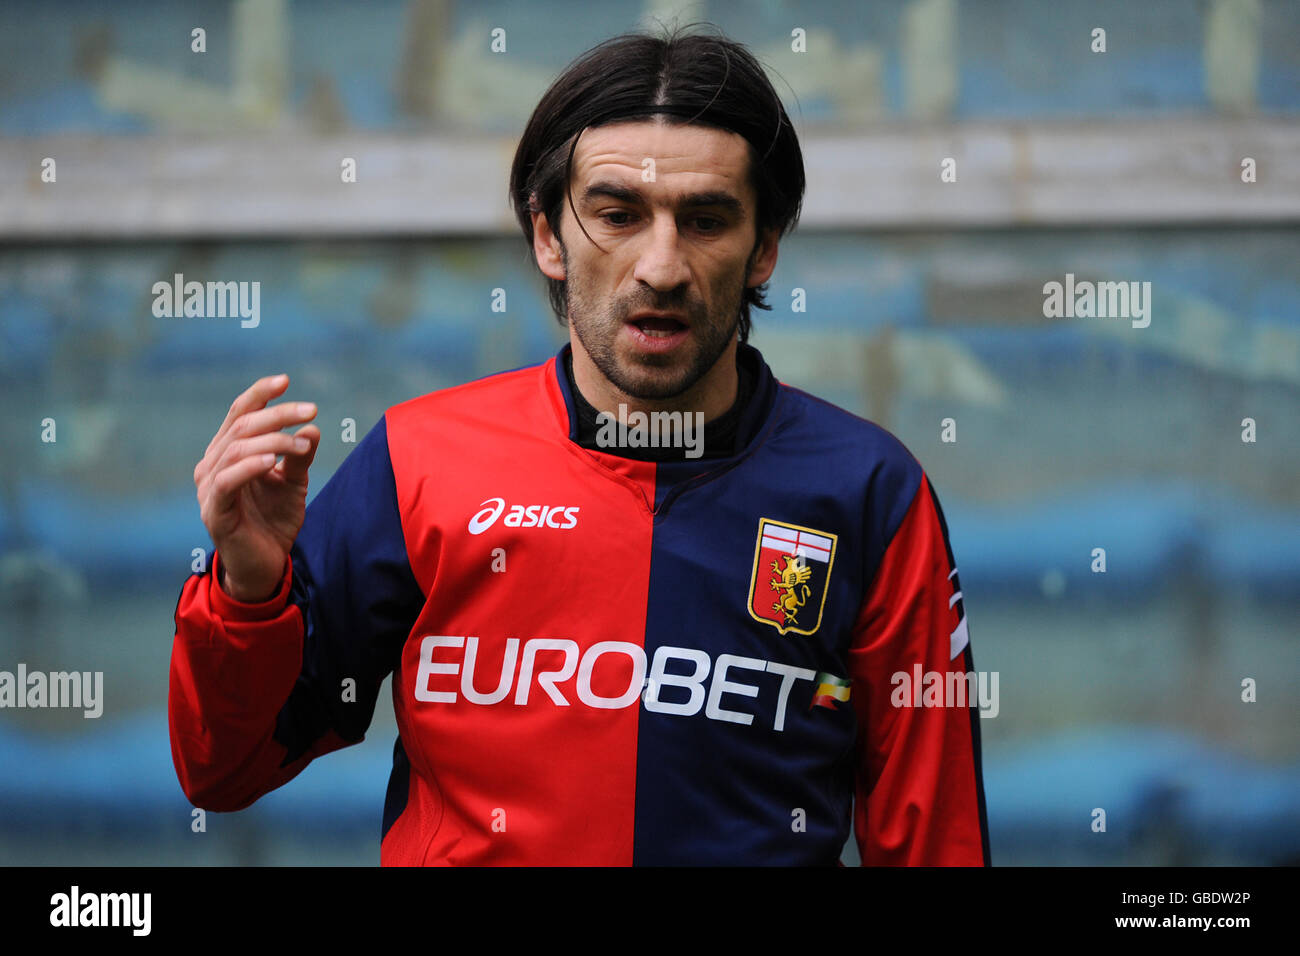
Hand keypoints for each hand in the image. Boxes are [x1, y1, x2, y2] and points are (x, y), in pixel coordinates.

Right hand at [194, 374, 320, 601]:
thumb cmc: (274, 521)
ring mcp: (209, 488)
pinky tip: (271, 462)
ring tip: (302, 444)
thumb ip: (300, 455)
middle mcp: (212, 465)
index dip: (259, 394)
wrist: (265, 566)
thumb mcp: (294, 482)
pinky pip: (226, 481)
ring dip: (272, 440)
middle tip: (311, 409)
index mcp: (227, 453)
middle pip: (241, 426)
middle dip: (278, 414)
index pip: (239, 414)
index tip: (286, 380)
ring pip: (235, 449)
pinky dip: (249, 466)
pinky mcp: (214, 511)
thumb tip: (313, 426)